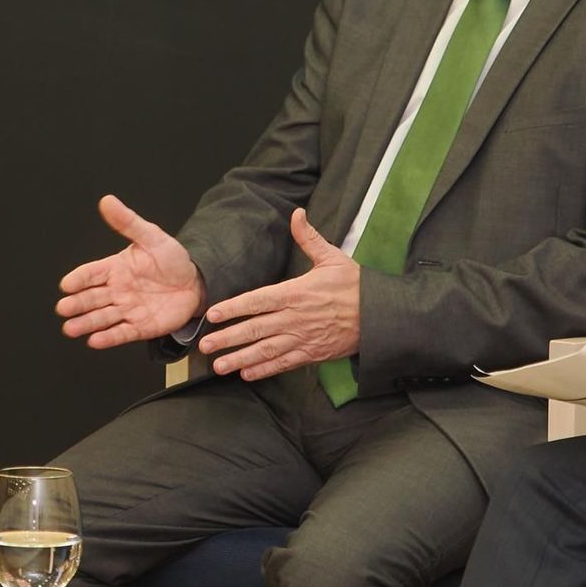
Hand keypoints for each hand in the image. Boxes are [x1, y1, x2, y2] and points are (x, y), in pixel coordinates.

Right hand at [56, 195, 205, 348]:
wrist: (196, 282)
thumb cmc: (171, 259)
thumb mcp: (152, 237)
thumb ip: (128, 222)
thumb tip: (107, 201)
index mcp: (115, 268)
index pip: (91, 273)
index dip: (79, 279)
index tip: (67, 284)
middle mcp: (116, 290)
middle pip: (92, 298)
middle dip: (77, 304)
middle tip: (63, 308)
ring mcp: (127, 310)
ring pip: (102, 317)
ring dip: (86, 323)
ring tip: (71, 328)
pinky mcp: (140, 326)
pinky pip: (122, 333)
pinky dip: (108, 338)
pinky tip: (95, 341)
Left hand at [197, 209, 358, 381]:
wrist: (382, 316)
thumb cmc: (356, 285)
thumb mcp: (333, 257)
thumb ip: (309, 238)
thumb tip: (297, 213)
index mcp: (296, 293)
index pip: (257, 301)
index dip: (233, 308)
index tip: (212, 315)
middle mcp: (295, 318)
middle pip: (255, 329)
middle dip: (228, 338)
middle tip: (204, 347)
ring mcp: (303, 338)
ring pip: (266, 350)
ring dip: (240, 359)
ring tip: (219, 366)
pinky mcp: (313, 354)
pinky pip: (284, 363)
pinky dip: (265, 369)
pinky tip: (247, 373)